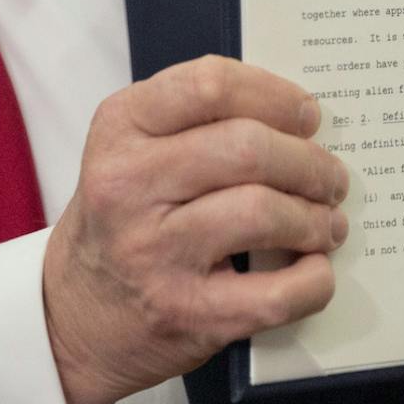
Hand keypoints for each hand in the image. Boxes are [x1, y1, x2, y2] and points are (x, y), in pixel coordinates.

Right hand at [41, 55, 347, 403]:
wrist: (72, 317)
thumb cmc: (123, 221)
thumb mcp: (133, 152)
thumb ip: (199, 122)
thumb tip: (301, 119)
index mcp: (120, 130)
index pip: (210, 86)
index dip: (276, 95)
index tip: (308, 115)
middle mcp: (128, 187)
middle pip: (248, 148)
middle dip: (309, 162)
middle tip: (331, 178)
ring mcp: (154, 254)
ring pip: (263, 212)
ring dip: (315, 218)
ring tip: (327, 224)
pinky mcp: (185, 314)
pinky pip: (274, 294)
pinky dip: (312, 282)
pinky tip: (314, 271)